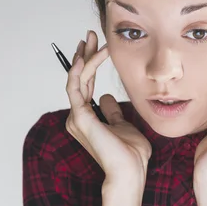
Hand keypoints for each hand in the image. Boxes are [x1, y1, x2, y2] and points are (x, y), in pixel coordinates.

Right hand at [65, 30, 151, 183]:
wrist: (130, 170)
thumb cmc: (130, 153)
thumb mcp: (123, 124)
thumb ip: (112, 111)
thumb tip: (107, 97)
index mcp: (87, 117)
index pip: (86, 84)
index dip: (90, 64)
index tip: (97, 46)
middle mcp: (77, 116)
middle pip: (78, 78)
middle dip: (84, 54)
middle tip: (90, 35)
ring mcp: (76, 117)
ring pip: (77, 79)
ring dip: (84, 57)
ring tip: (91, 40)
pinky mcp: (80, 117)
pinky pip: (76, 87)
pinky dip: (80, 70)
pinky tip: (86, 56)